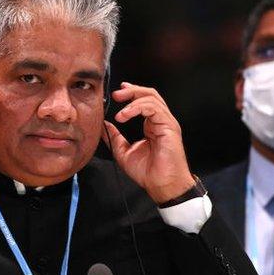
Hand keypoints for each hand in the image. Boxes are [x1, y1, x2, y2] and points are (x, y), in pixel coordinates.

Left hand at [103, 82, 194, 203]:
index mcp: (152, 125)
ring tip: (119, 111)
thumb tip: (104, 125)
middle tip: (116, 94)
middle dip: (131, 90)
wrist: (161, 184)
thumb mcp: (123, 152)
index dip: (131, 93)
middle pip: (149, 94)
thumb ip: (115, 137)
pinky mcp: (169, 126)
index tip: (117, 93)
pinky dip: (137, 107)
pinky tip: (125, 115)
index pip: (144, 101)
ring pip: (152, 97)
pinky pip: (153, 108)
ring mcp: (166, 122)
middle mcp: (160, 121)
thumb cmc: (148, 172)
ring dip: (132, 98)